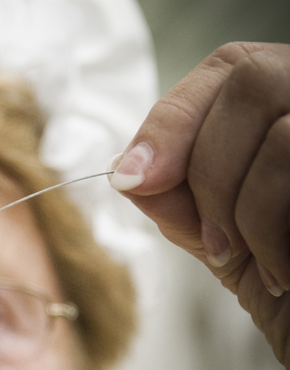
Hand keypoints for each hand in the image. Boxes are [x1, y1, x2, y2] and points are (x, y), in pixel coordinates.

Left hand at [109, 42, 289, 369]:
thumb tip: (127, 167)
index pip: (231, 68)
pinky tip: (283, 270)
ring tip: (253, 259)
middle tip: (212, 239)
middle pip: (253, 80)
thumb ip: (181, 199)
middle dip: (207, 166)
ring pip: (280, 130)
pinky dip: (270, 228)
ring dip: (242, 207)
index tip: (132, 178)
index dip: (172, 119)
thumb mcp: (229, 244)